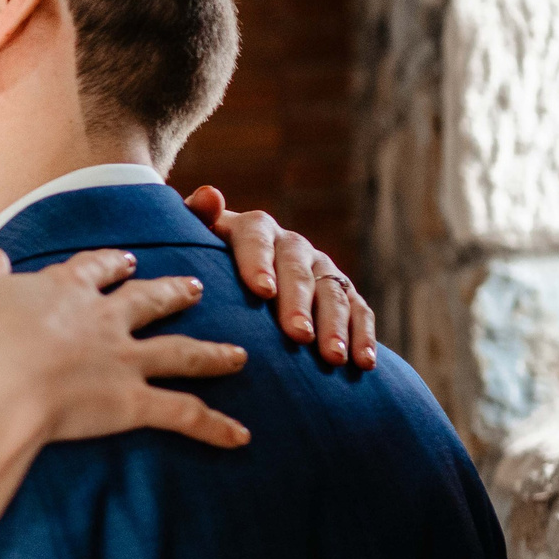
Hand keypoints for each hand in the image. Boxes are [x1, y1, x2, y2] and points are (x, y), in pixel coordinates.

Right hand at [0, 247, 250, 448]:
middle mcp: (104, 320)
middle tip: (193, 287)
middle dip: (171, 292)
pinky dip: (213, 426)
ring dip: (213, 354)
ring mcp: (123, 361)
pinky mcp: (133, 403)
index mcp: (66, 291)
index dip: (112, 264)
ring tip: (239, 355)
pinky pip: (183, 415)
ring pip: (180, 352)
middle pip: (148, 300)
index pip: (96, 270)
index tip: (126, 259)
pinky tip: (240, 436)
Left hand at [183, 185, 376, 369]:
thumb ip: (197, 217)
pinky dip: (363, 336)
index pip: (257, 239)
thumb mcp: (194, 238)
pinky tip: (364, 363)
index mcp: (254, 228)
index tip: (261, 291)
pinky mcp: (341, 290)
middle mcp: (291, 244)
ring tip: (332, 358)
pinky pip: (358, 310)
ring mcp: (320, 267)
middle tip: (297, 335)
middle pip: (298, 271)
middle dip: (299, 304)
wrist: (233, 271)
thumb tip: (209, 195)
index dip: (259, 263)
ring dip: (336, 326)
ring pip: (333, 293)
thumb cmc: (205, 261)